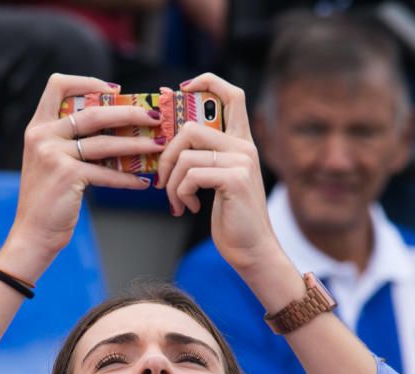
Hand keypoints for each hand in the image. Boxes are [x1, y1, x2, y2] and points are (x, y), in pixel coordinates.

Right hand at [9, 74, 162, 260]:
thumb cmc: (48, 199)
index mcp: (38, 126)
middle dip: (130, 113)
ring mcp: (53, 155)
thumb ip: (70, 142)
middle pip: (94, 112)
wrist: (32, 233)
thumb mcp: (51, 162)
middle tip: (154, 117)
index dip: (88, 81)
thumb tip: (116, 129)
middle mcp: (43, 135)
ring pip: (106, 143)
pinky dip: (128, 179)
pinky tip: (143, 182)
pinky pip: (107, 173)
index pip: (58, 84)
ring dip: (137, 145)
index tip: (115, 91)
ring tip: (159, 147)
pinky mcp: (67, 176)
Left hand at [155, 73, 282, 275]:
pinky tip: (189, 207)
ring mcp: (242, 161)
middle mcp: (244, 147)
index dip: (206, 82)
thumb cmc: (232, 217)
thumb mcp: (215, 181)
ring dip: (171, 182)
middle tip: (163, 180)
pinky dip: (181, 193)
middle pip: (190, 128)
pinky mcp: (235, 179)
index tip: (181, 89)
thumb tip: (166, 141)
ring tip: (177, 200)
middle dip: (166, 155)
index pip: (232, 94)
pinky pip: (191, 175)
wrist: (252, 249)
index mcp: (240, 142)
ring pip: (185, 155)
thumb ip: (201, 157)